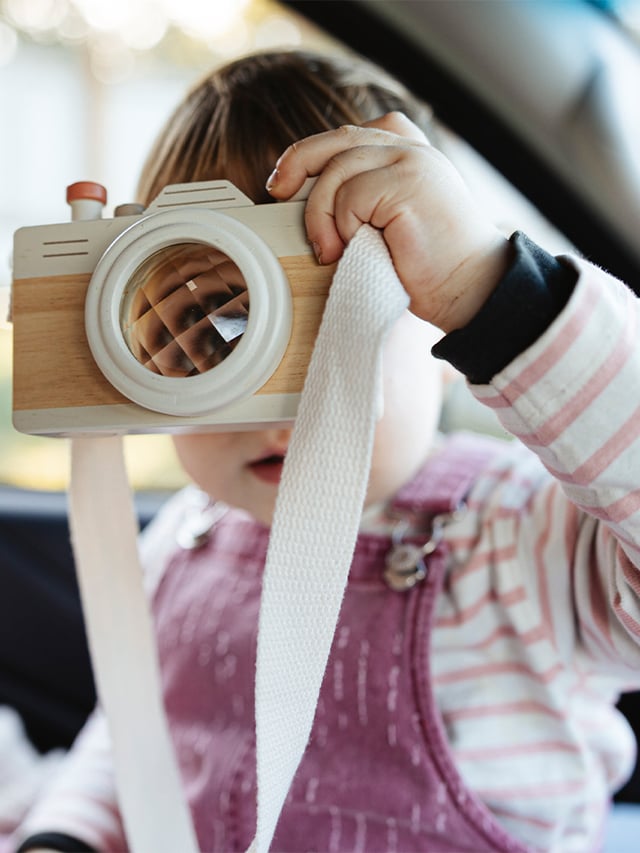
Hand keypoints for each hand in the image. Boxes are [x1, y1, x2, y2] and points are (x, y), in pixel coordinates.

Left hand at [266, 112, 510, 331]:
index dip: (312, 152)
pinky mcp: (408, 183)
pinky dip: (341, 225)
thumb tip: (307, 197)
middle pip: (337, 140)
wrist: (471, 289)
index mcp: (409, 152)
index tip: (285, 182)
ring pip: (337, 169)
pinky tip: (350, 248)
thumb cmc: (429, 267)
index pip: (351, 134)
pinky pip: (350, 196)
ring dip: (320, 214)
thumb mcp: (389, 221)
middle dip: (297, 164)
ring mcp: (411, 161)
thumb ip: (365, 196)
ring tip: (328, 250)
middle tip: (278, 192)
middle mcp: (411, 149)